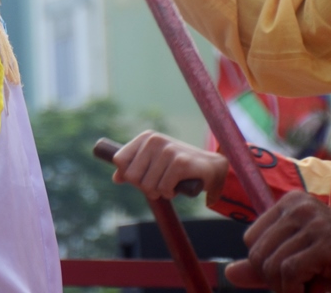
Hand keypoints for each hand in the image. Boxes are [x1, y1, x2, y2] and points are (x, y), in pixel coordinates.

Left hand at [112, 131, 228, 203]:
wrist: (213, 167)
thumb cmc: (180, 167)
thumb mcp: (154, 165)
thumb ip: (134, 169)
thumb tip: (116, 178)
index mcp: (145, 138)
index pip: (119, 161)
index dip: (130, 175)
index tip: (144, 176)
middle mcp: (154, 140)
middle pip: (131, 176)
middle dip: (145, 187)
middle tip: (160, 184)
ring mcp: (168, 150)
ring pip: (147, 185)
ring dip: (159, 192)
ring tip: (170, 184)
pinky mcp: (181, 162)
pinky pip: (163, 188)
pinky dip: (169, 193)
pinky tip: (178, 187)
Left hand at [226, 191, 330, 291]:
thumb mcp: (295, 254)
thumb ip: (263, 263)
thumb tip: (230, 273)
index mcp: (290, 204)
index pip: (251, 238)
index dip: (263, 263)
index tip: (283, 273)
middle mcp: (300, 209)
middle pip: (258, 253)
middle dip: (271, 279)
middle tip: (293, 286)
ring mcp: (315, 226)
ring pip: (273, 264)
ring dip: (285, 288)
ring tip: (304, 288)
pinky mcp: (327, 246)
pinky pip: (290, 271)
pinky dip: (294, 289)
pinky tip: (310, 291)